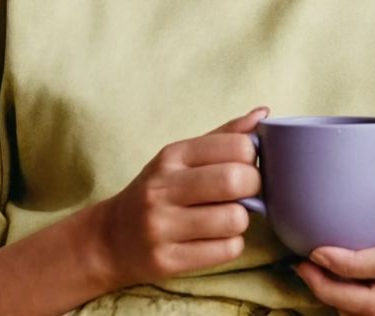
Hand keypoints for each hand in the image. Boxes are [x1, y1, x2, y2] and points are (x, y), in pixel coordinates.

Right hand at [93, 107, 269, 290]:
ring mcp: (161, 226)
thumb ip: (223, 136)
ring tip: (226, 217)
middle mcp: (162, 188)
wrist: (110, 238)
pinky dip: (231, 245)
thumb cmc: (157, 192)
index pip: (236, 146)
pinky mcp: (167, 260)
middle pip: (236, 181)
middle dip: (254, 187)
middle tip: (245, 193)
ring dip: (241, 220)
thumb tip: (264, 113)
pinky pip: (227, 250)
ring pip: (235, 219)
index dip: (253, 157)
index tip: (246, 166)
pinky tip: (215, 239)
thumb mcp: (181, 158)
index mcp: (171, 156)